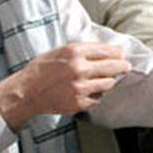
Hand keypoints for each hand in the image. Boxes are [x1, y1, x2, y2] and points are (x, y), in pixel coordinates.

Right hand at [0, 43, 130, 129]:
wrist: (26, 92)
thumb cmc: (41, 70)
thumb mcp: (60, 51)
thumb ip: (82, 50)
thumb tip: (105, 50)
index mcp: (75, 52)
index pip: (108, 50)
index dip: (118, 53)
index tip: (121, 55)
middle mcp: (79, 68)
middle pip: (113, 67)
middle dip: (123, 66)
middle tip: (126, 67)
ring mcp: (80, 87)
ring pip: (109, 83)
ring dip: (109, 81)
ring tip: (104, 80)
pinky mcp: (79, 102)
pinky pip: (98, 98)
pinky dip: (97, 94)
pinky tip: (90, 91)